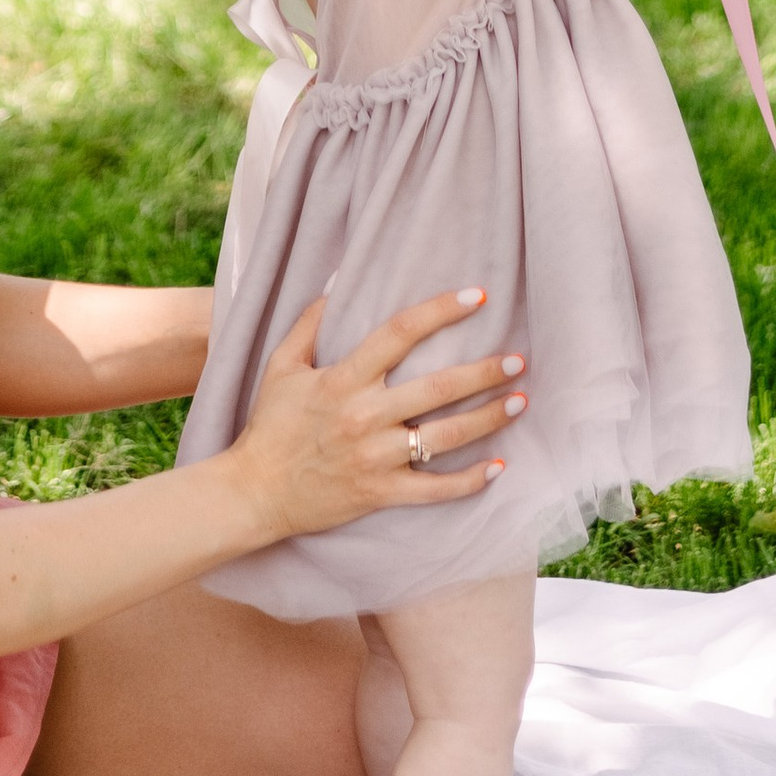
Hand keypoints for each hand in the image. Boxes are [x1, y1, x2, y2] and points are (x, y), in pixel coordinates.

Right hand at [231, 290, 526, 541]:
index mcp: (343, 379)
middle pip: (437, 387)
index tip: (478, 296)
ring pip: (445, 437)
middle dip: (483, 371)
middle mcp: (364, 416)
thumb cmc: (269, 425)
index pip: (400, 334)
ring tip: (521, 401)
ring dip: (487, 419)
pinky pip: (434, 490)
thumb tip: (336, 281)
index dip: (441, 311)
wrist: (253, 493)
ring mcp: (375, 458)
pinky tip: (498, 467)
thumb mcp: (281, 366)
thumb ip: (309, 323)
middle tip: (519, 358)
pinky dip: (469, 482)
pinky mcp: (380, 493)